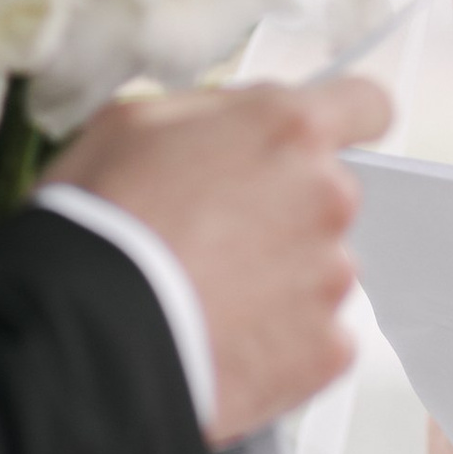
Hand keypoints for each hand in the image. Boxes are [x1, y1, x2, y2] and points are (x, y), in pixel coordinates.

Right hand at [52, 76, 389, 444]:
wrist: (86, 337)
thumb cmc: (99, 226)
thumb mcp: (130, 123)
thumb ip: (211, 110)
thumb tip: (238, 118)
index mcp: (288, 132)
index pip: (365, 104)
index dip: (345, 122)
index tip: (320, 145)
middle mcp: (327, 199)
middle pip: (328, 196)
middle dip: (282, 211)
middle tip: (213, 238)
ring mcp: (332, 278)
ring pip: (320, 269)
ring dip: (278, 279)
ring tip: (208, 297)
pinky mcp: (326, 349)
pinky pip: (314, 336)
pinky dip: (277, 340)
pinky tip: (224, 338)